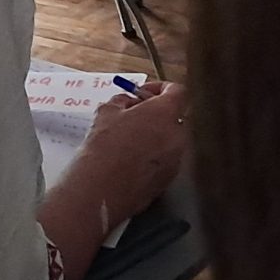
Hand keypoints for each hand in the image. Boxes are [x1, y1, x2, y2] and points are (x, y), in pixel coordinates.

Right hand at [73, 79, 187, 221]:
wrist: (101, 190)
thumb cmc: (103, 147)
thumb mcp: (106, 113)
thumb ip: (122, 102)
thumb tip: (128, 103)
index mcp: (164, 113)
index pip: (177, 91)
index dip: (159, 88)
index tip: (142, 93)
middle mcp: (177, 135)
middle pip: (175, 116)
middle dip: (156, 113)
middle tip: (133, 115)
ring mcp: (176, 159)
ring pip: (170, 139)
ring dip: (155, 135)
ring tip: (129, 140)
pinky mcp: (169, 179)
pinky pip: (166, 159)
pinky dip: (154, 155)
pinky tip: (131, 160)